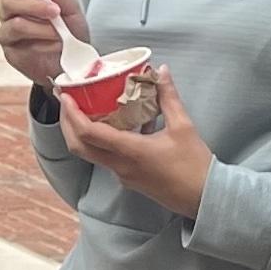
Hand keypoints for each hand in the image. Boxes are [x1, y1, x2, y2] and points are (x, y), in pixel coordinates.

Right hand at [0, 0, 92, 87]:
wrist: (77, 63)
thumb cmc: (71, 32)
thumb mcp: (71, 9)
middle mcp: (10, 13)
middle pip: (7, 1)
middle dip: (34, 6)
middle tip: (56, 11)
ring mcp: (8, 33)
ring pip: (14, 24)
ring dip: (40, 28)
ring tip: (59, 33)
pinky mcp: (12, 52)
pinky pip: (21, 44)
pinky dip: (41, 43)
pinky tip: (54, 45)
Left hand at [61, 65, 209, 217]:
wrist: (204, 198)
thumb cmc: (194, 165)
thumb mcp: (183, 126)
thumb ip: (169, 97)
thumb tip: (161, 72)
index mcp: (130, 151)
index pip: (89, 133)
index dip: (72, 114)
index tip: (66, 97)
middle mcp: (120, 166)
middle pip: (79, 147)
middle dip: (67, 124)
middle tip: (67, 102)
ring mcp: (122, 175)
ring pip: (90, 154)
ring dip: (81, 133)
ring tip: (83, 109)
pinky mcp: (129, 179)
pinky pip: (106, 158)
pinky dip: (101, 141)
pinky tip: (115, 125)